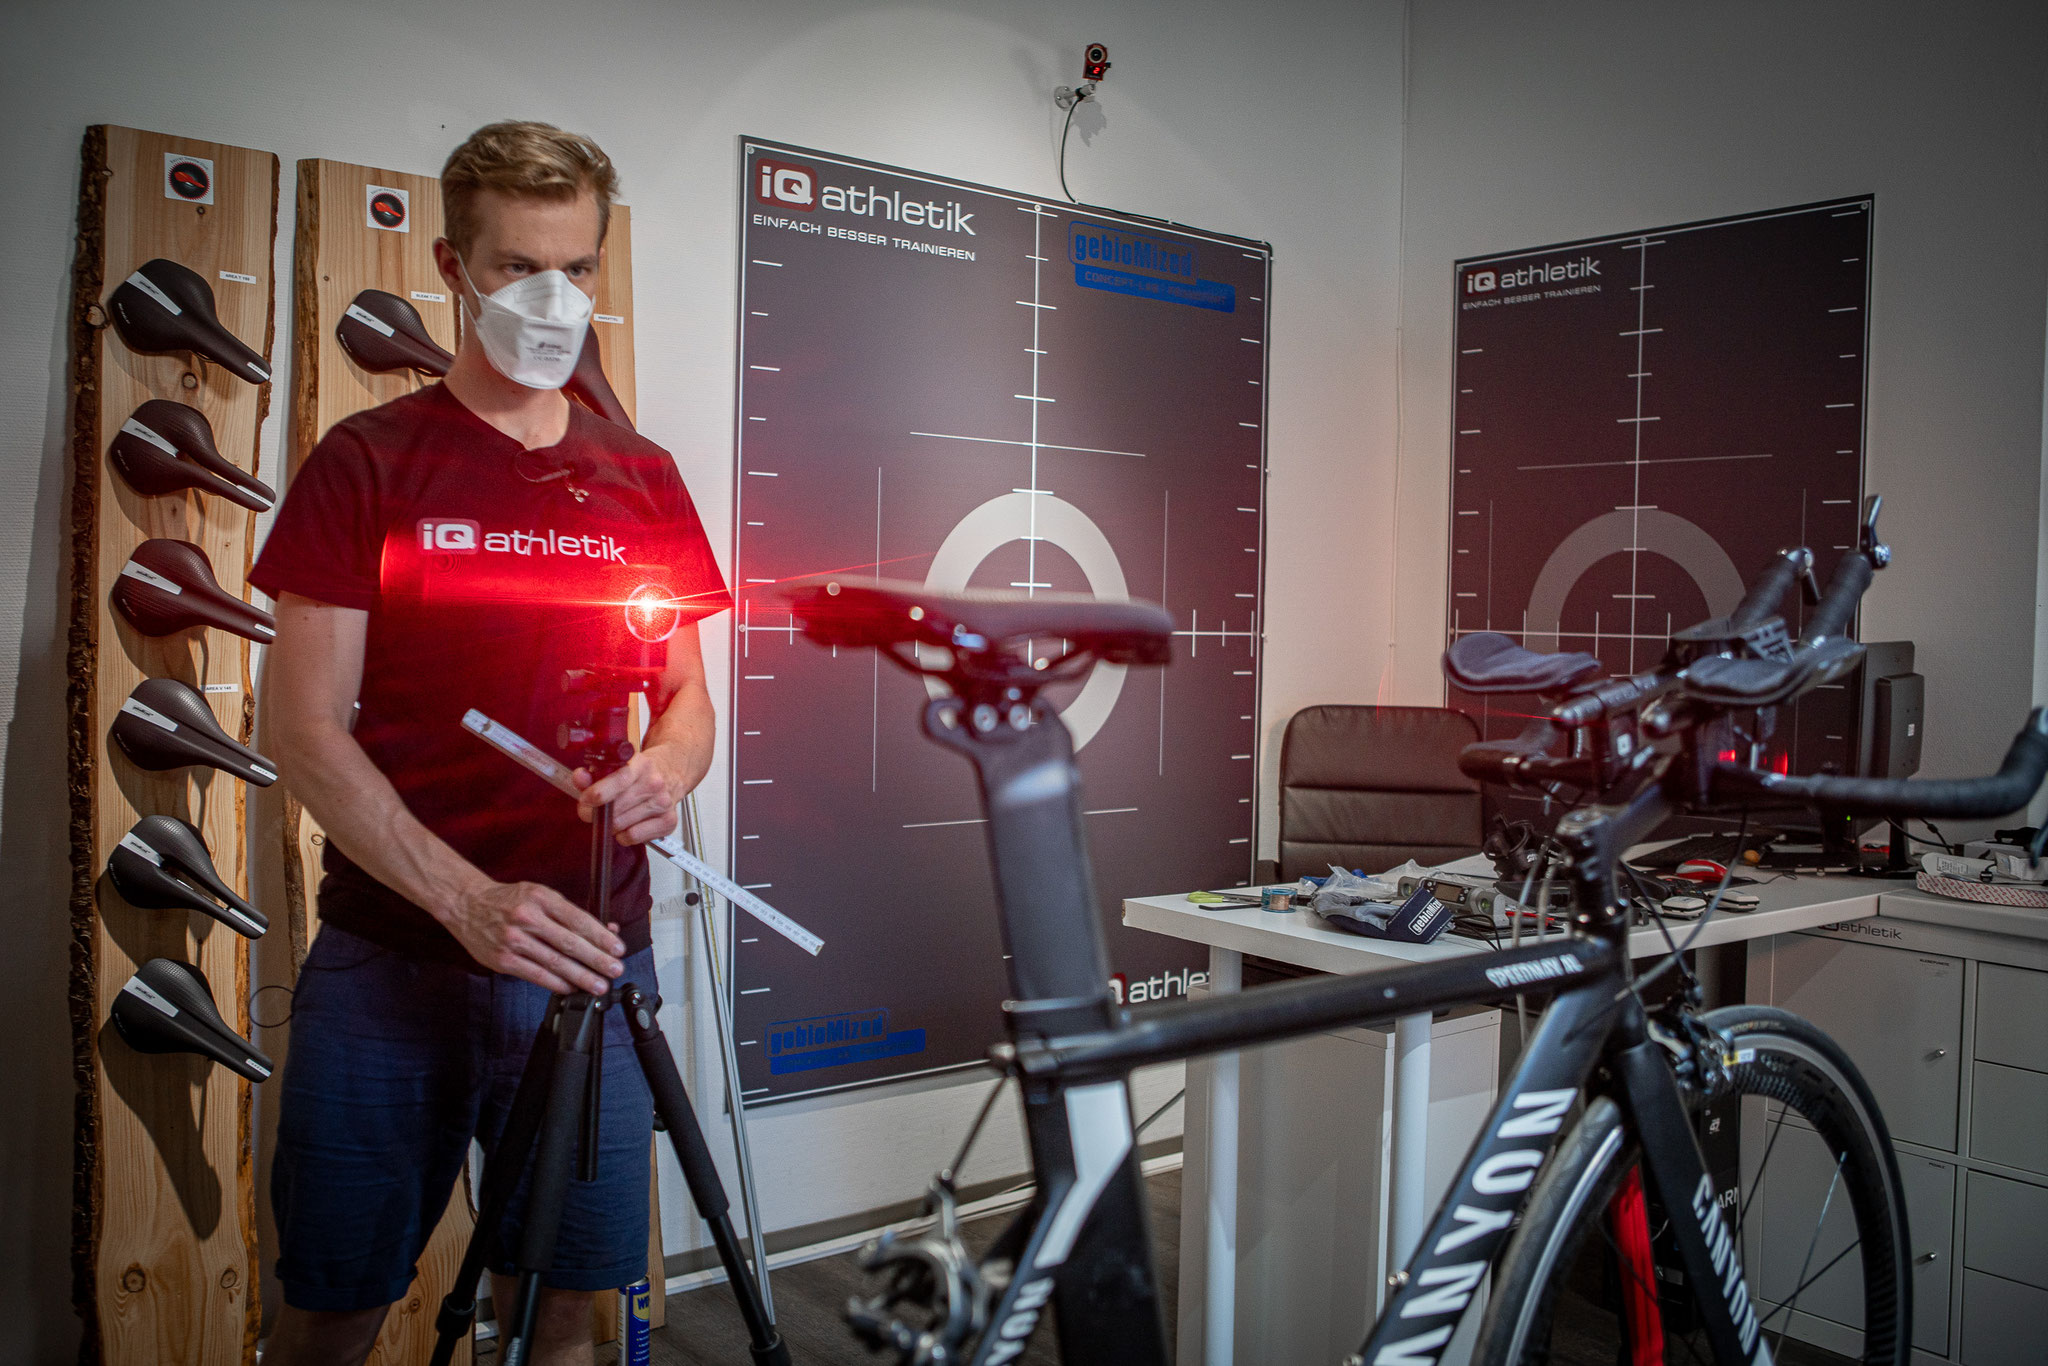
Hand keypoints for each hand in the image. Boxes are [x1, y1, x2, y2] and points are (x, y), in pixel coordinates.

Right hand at [443, 879, 624, 994]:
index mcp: (541, 899)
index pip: (578, 920)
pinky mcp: (503, 960)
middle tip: (615, 970)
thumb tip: (604, 929)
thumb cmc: (508, 900)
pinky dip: (556, 983)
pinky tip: (571, 988)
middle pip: (569, 943)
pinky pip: (536, 975)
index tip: (617, 948)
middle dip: (597, 960)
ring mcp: (513, 940)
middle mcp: (527, 918)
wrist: (466, 904)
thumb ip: (568, 913)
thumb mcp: (539, 895)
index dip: (601, 937)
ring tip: (599, 985)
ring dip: (581, 977)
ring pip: (554, 963)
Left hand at [573, 742, 689, 845]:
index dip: (597, 793)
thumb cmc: (642, 771)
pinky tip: (627, 825)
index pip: (619, 780)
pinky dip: (624, 835)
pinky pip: (634, 837)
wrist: (672, 773)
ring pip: (621, 825)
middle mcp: (655, 784)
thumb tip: (580, 777)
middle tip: (592, 812)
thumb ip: (594, 772)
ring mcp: (663, 804)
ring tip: (614, 816)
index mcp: (641, 765)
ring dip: (610, 825)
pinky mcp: (668, 822)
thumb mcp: (619, 765)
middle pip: (616, 808)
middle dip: (596, 814)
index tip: (585, 800)